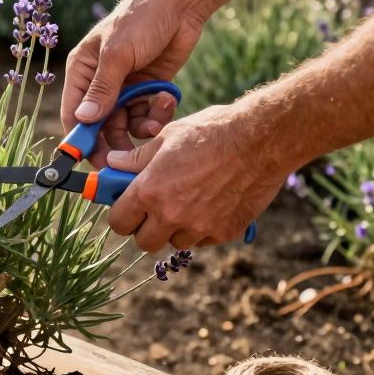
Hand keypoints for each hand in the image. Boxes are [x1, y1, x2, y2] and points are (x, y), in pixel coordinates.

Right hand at [61, 0, 206, 166]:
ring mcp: (125, 87)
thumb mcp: (118, 54)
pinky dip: (157, 114)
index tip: (92, 160)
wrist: (181, 4)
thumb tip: (83, 120)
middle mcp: (101, 82)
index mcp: (83, 71)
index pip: (73, 113)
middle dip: (113, 142)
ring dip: (139, 128)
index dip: (80, 138)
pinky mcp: (148, 89)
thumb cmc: (141, 19)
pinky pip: (147, 114)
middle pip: (100, 125)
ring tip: (154, 124)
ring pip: (126, 124)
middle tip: (128, 160)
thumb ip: (102, 89)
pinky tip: (166, 100)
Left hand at [102, 104, 288, 251]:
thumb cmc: (211, 131)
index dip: (122, 215)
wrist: (261, 139)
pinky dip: (202, 228)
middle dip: (146, 228)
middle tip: (154, 209)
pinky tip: (210, 204)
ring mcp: (200, 227)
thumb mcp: (166, 137)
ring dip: (175, 229)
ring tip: (187, 202)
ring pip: (175, 242)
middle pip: (144, 242)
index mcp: (149, 191)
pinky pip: (203, 240)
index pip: (119, 222)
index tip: (128, 207)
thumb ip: (136, 158)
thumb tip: (112, 163)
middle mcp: (171, 215)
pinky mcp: (225, 231)